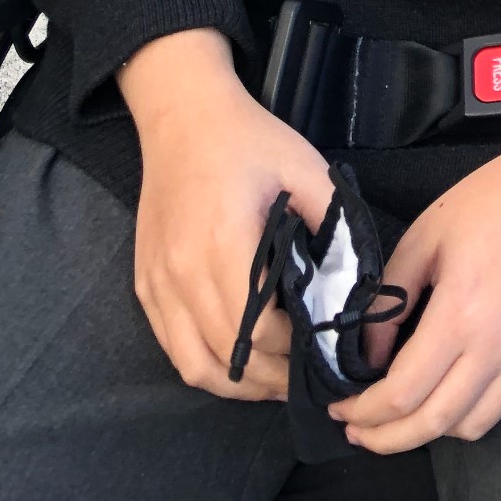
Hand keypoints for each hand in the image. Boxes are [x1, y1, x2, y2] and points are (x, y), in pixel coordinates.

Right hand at [120, 27, 334, 401]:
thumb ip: (334, 225)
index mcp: (224, 242)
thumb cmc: (247, 140)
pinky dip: (206, 366)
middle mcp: (183, 271)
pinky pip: (173, 348)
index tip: (323, 348)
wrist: (182, 116)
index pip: (261, 329)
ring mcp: (158, 282)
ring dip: (239, 385)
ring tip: (275, 381)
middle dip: (273, 378)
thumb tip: (355, 283)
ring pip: (196, 366)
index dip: (295, 350)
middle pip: (230, 356)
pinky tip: (238, 361)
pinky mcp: (145, 285)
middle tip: (309, 379)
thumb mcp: (305, 168)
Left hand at [331, 73, 500, 452]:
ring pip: (474, 425)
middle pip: (435, 425)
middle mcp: (499, 348)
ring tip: (408, 411)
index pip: (402, 394)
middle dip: (389, 439)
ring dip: (434, 428)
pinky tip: (456, 381)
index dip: (365, 412)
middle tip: (361, 433)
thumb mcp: (423, 238)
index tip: (342, 409)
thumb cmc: (490, 202)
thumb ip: (389, 301)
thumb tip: (368, 355)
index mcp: (460, 315)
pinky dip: (474, 405)